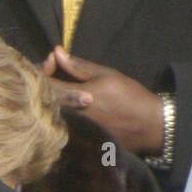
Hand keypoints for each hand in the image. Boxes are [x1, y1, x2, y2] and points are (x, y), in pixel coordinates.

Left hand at [41, 47, 164, 153]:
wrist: (149, 126)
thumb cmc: (129, 96)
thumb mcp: (106, 75)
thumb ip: (78, 66)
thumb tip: (57, 52)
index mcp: (74, 98)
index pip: (44, 83)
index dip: (42, 69)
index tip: (52, 60)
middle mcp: (69, 117)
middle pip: (43, 98)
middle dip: (44, 82)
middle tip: (53, 70)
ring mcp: (72, 130)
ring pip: (49, 111)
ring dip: (49, 96)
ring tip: (59, 84)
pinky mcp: (77, 140)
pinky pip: (59, 123)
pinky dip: (58, 110)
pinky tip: (66, 102)